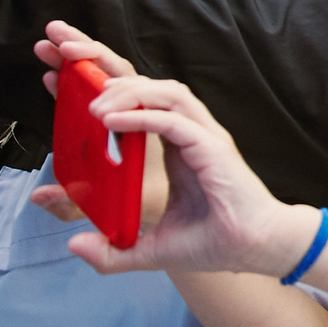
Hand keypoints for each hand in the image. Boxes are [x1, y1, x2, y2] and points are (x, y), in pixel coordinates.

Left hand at [29, 32, 307, 276]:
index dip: (114, 89)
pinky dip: (141, 116)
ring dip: (127, 92)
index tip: (77, 85)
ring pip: (167, 93)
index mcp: (179, 147)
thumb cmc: (212, 243)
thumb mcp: (148, 249)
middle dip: (114, 74)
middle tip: (76, 77)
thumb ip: (111, 251)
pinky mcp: (211, 149)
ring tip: (94, 107)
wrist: (252, 252)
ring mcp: (205, 137)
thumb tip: (74, 245)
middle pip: (155, 86)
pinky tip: (111, 122)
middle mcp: (192, 134)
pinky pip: (173, 121)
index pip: (146, 103)